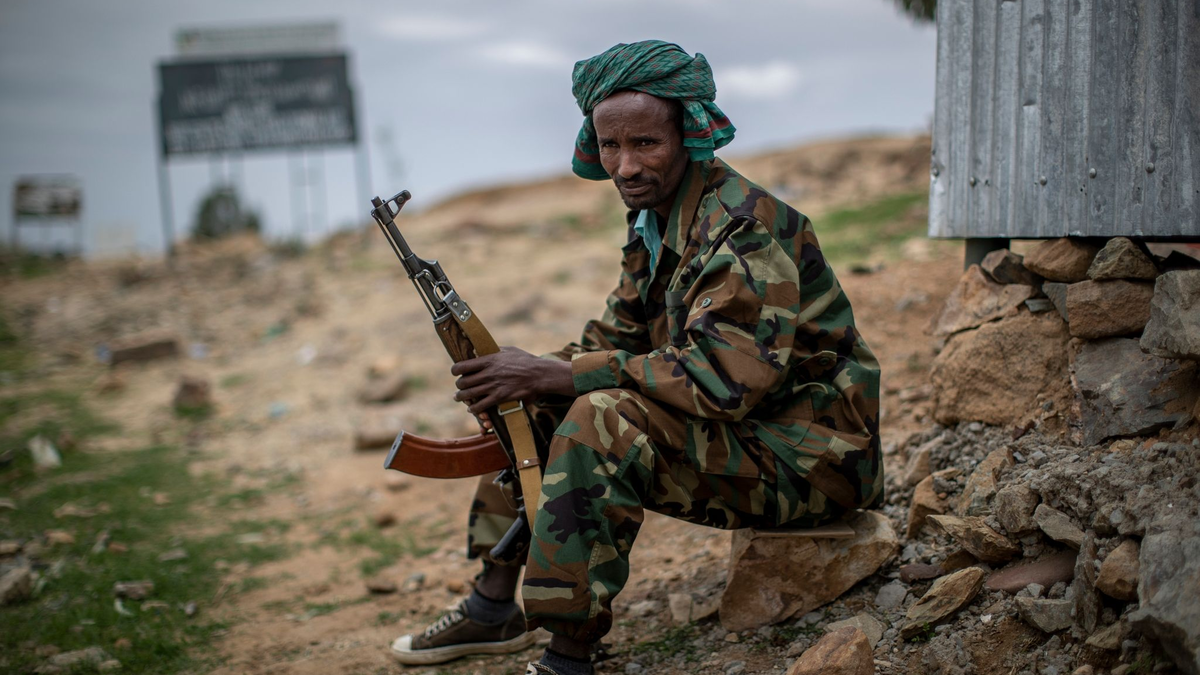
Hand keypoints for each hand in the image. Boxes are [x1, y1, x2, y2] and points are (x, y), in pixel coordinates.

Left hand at [450, 347, 573, 414]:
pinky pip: (480, 406)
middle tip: (459, 386)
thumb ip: (493, 350)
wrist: (539, 374)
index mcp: (488, 360)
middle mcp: (488, 373)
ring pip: (468, 395)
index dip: (455, 370)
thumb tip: (480, 350)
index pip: (462, 366)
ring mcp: (493, 386)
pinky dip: (474, 408)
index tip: (456, 372)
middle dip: (459, 385)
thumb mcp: (508, 350)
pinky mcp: (499, 398)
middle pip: (463, 382)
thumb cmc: (525, 360)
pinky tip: (472, 408)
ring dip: (461, 397)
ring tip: (459, 397)